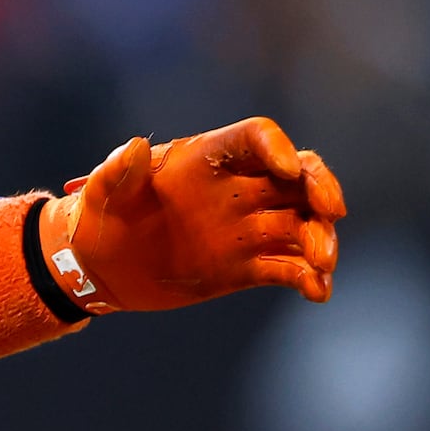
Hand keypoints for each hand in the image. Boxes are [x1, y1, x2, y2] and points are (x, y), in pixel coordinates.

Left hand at [40, 117, 345, 314]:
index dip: (277, 147)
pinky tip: (317, 292)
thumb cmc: (98, 220)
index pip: (256, 138)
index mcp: (206, 160)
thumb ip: (116, 172)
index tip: (286, 169)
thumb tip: (130, 146)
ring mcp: (245, 228)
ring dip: (320, 239)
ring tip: (322, 263)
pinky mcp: (246, 267)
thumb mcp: (100, 195)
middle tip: (332, 210)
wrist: (98, 269)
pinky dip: (307, 278)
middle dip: (321, 187)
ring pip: (301, 224)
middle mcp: (236, 189)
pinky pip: (288, 268)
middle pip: (297, 177)